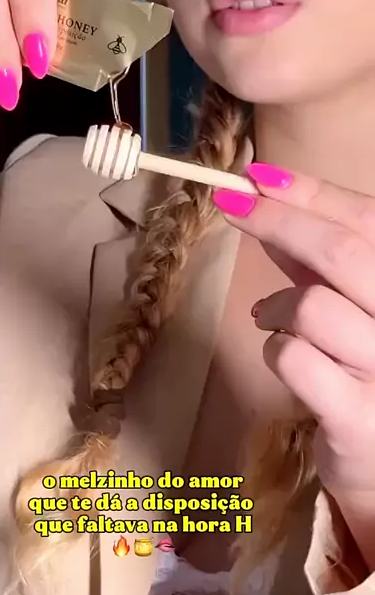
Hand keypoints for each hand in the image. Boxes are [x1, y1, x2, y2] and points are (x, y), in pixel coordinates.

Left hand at [213, 164, 374, 567]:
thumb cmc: (370, 369)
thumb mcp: (356, 303)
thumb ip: (323, 260)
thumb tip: (269, 199)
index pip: (369, 222)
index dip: (312, 194)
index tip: (260, 176)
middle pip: (341, 253)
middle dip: (278, 221)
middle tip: (233, 207)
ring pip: (311, 307)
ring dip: (277, 306)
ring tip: (269, 317)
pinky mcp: (359, 418)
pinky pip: (294, 358)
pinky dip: (276, 348)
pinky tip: (283, 354)